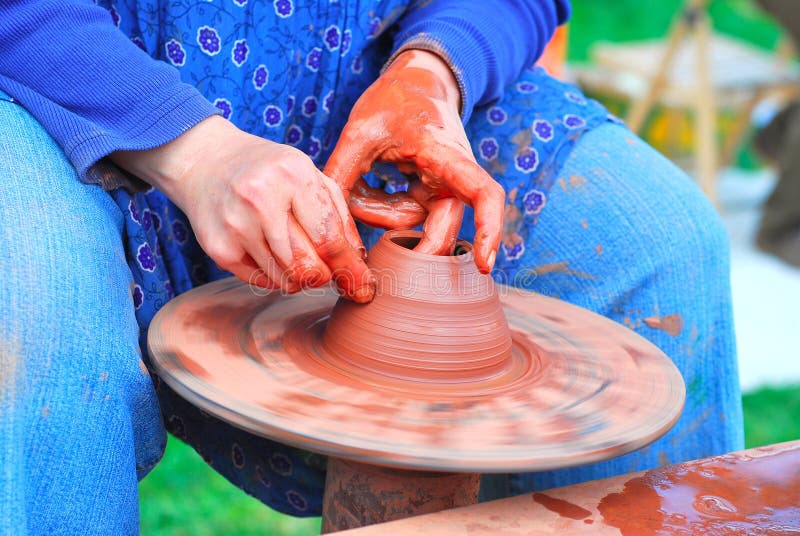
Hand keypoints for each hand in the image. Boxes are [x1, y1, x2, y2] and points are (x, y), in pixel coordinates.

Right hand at [111, 116, 374, 301]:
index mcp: (293, 176)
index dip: (350, 269)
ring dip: (300, 278)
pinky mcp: (218, 248)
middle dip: (324, 276)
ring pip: (286, 280)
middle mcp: (261, 199)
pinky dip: (274, 275)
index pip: (329, 238)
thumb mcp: (309, 176)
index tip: (364, 290)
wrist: (207, 160)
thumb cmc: (269, 170)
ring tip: (294, 253)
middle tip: (324, 269)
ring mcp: (235, 225)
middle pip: (308, 267)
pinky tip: (268, 250)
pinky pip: (261, 281)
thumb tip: (359, 267)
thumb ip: (339, 217)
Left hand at [324, 49, 503, 272]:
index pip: (484, 194)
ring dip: (382, 217)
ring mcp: (444, 187)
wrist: (414, 81)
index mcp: (446, 154)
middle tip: (377, 262)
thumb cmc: (392, 100)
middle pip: (443, 229)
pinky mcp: (431, 193)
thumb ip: (340, 175)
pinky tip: (364, 190)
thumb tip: (331, 229)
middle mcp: (454, 176)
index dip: (489, 230)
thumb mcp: (358, 132)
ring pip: (417, 225)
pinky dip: (383, 211)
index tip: (485, 265)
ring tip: (356, 188)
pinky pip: (407, 216)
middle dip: (409, 247)